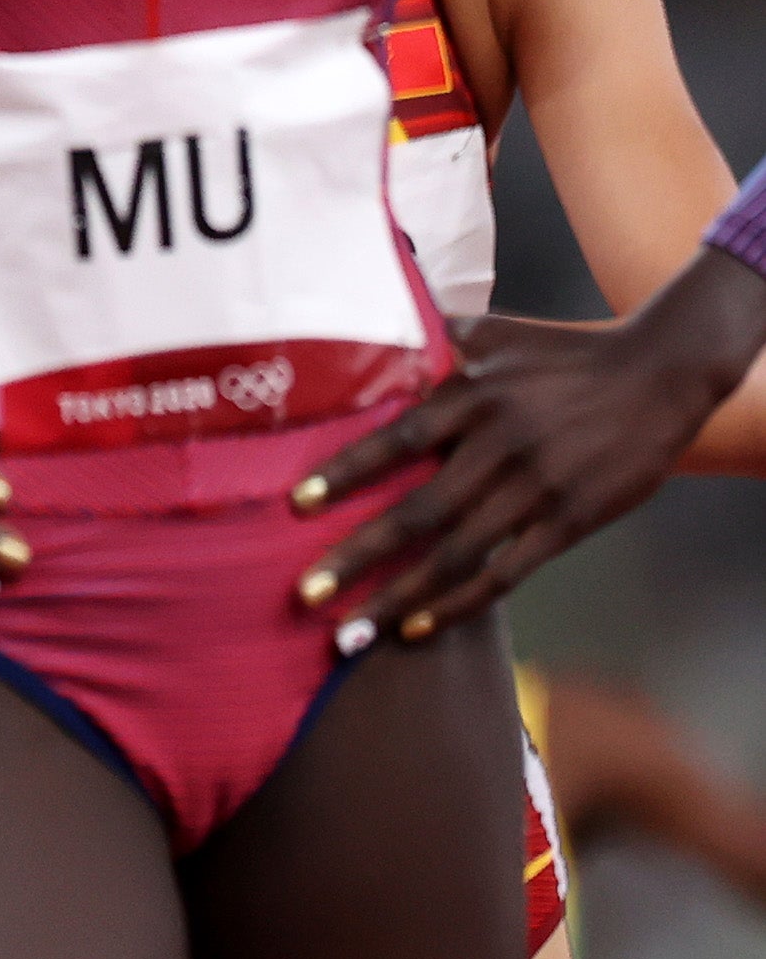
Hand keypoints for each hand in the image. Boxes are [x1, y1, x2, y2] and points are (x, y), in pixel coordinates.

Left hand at [295, 264, 765, 639]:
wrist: (660, 372)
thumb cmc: (562, 351)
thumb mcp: (494, 332)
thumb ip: (431, 337)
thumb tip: (364, 322)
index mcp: (473, 396)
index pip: (398, 439)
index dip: (347, 472)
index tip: (297, 505)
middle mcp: (500, 446)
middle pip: (419, 511)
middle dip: (357, 557)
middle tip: (304, 594)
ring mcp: (538, 489)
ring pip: (457, 555)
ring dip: (397, 597)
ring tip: (346, 636)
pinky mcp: (570, 521)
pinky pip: (506, 573)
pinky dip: (458, 604)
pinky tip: (414, 627)